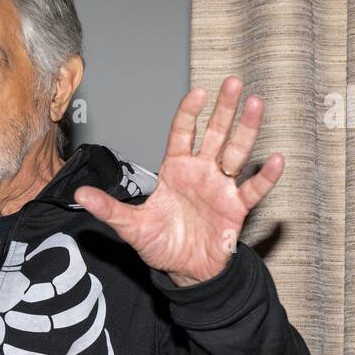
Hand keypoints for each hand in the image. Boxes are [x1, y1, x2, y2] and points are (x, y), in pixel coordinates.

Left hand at [74, 76, 283, 286]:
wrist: (183, 271)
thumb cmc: (160, 244)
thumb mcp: (131, 226)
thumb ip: (109, 208)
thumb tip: (79, 195)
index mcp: (176, 170)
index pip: (183, 134)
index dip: (190, 113)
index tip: (198, 92)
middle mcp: (201, 173)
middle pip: (214, 134)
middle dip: (224, 108)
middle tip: (234, 83)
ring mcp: (221, 187)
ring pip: (236, 152)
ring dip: (247, 130)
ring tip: (257, 105)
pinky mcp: (236, 208)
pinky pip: (253, 189)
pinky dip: (265, 176)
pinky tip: (276, 159)